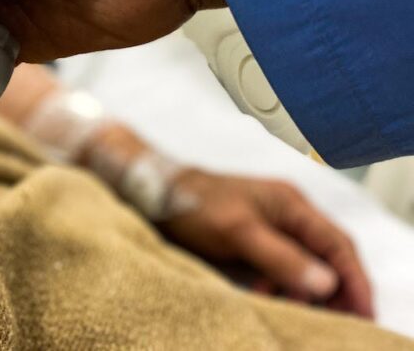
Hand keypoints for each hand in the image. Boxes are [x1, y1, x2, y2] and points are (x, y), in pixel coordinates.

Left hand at [160, 170, 373, 317]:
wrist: (152, 194)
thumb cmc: (192, 203)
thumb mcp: (238, 231)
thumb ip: (281, 256)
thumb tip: (326, 283)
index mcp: (290, 205)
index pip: (338, 244)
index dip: (355, 279)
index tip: (363, 312)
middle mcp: (285, 216)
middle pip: (326, 257)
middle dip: (336, 290)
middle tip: (340, 322)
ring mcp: (267, 230)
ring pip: (303, 266)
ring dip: (306, 292)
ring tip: (299, 312)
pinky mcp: (249, 244)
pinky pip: (278, 270)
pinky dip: (281, 288)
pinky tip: (268, 297)